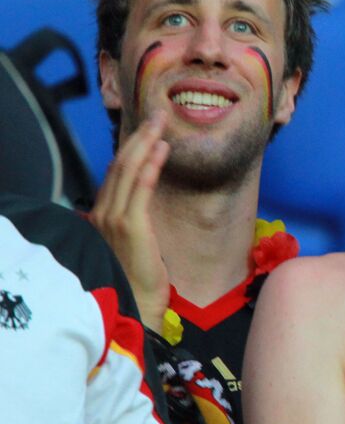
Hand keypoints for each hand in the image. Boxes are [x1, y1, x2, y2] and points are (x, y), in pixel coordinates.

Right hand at [90, 111, 171, 331]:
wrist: (135, 308)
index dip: (131, 148)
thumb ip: (132, 225)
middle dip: (139, 136)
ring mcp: (114, 219)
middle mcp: (103, 214)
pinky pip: (141, 188)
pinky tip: (162, 148)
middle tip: (157, 115)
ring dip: (146, 142)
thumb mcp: (133, 247)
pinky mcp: (131, 226)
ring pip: (128, 170)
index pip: (116, 174)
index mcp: (103, 217)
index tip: (147, 129)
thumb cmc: (137, 282)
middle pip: (120, 165)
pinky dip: (151, 165)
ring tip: (162, 122)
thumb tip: (142, 210)